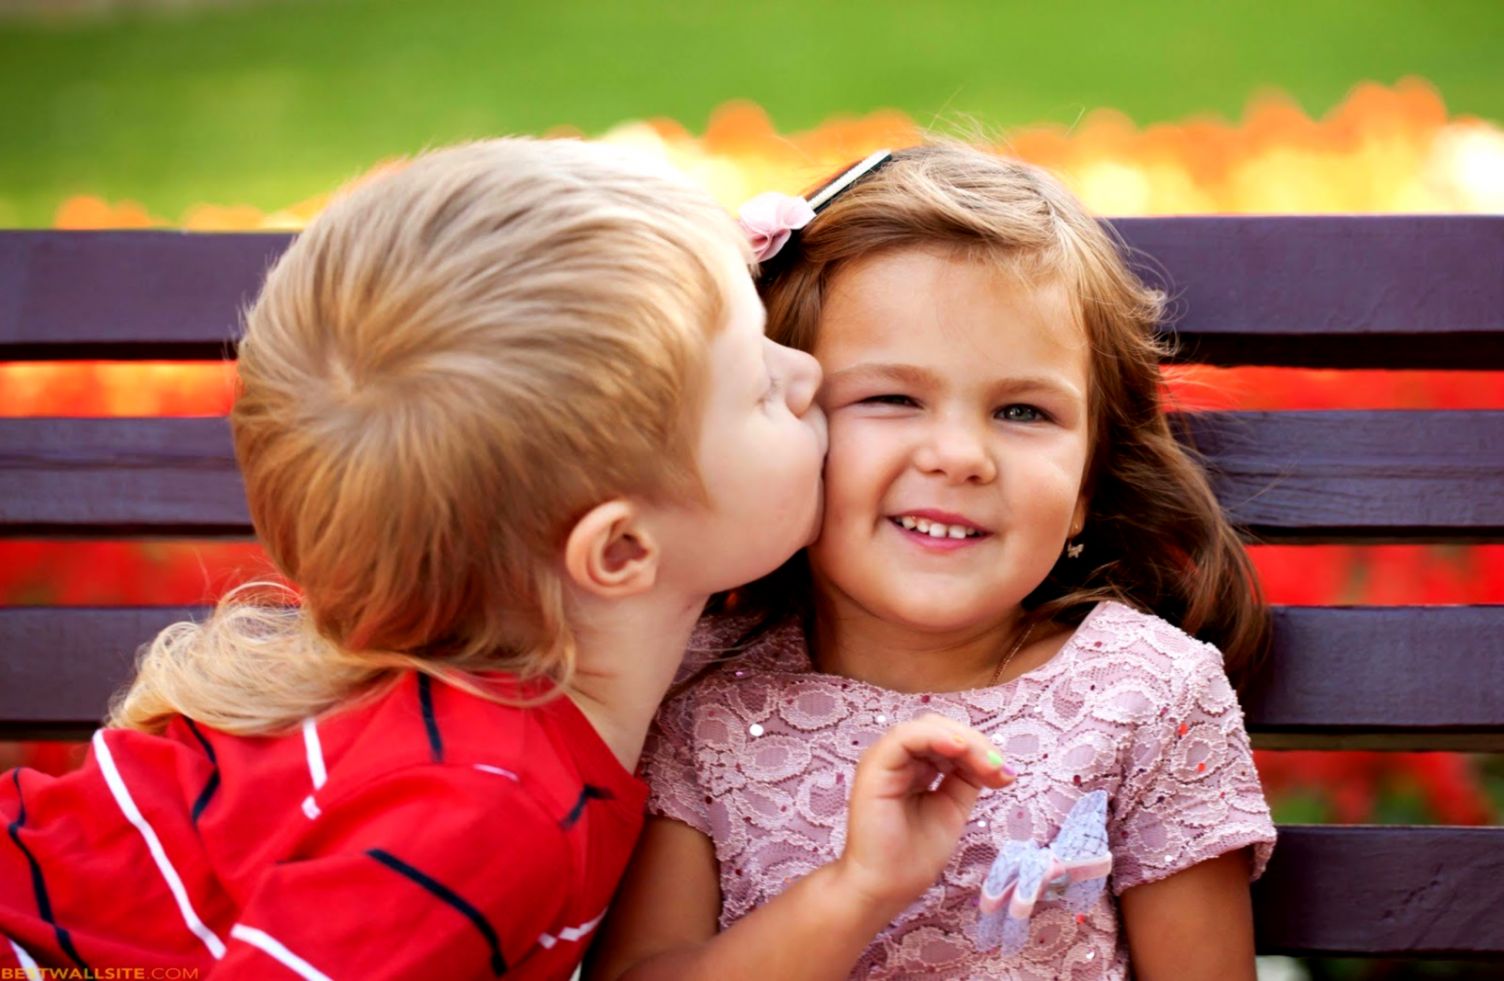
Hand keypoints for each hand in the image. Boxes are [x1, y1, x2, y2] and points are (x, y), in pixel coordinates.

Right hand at [834, 715, 1014, 914]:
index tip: (1006, 775)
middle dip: (977, 744)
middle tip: (1000, 770)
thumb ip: (967, 779)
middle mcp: (899, 758)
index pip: (949, 740)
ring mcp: (884, 759)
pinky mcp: (875, 766)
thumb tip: (995, 762)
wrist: (886, 887)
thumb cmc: (913, 855)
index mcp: (915, 767)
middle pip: (941, 728)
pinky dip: (935, 737)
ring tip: (987, 765)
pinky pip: (905, 737)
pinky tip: (958, 749)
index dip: (980, 750)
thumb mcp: (953, 808)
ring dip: (964, 741)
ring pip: (927, 726)